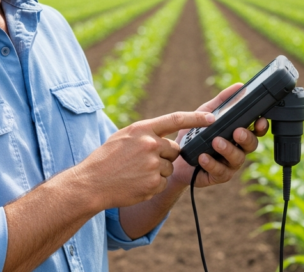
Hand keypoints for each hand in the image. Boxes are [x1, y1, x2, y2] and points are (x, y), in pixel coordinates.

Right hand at [76, 111, 215, 209]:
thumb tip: (164, 136)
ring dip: (157, 171)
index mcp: (142, 129)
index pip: (175, 119)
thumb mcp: (123, 136)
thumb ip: (145, 133)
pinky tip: (136, 183)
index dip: (196, 118)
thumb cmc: (106, 158)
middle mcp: (150, 144)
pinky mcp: (153, 183)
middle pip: (174, 150)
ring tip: (135, 172)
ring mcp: (152, 165)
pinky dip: (152, 184)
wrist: (91, 183)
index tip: (212, 118)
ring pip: (169, 168)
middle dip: (164, 156)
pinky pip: (163, 183)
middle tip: (142, 161)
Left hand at [171, 83, 269, 187]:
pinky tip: (203, 156)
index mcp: (237, 133)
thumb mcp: (206, 113)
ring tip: (216, 141)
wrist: (176, 158)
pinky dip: (211, 163)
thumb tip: (239, 86)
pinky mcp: (218, 175)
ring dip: (228, 149)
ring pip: (237, 159)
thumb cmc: (195, 134)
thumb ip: (222, 101)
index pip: (256, 130)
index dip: (261, 126)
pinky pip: (220, 171)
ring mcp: (229, 164)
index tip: (260, 120)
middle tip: (237, 131)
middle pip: (251, 145)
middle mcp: (237, 149)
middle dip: (246, 137)